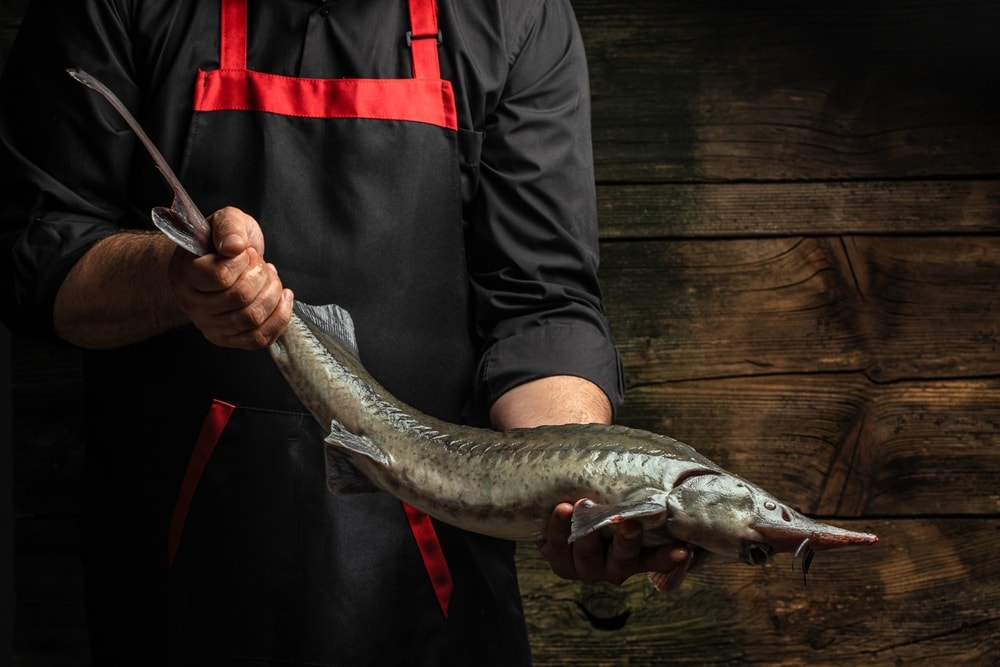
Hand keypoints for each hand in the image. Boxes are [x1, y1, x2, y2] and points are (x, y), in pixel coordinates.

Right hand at [168, 206, 292, 348]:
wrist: (217, 262)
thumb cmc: (222, 243)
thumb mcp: (228, 220)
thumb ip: (230, 226)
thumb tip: (234, 246)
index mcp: (184, 274)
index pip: (221, 276)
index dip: (244, 262)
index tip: (246, 252)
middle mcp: (192, 304)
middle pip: (241, 298)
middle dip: (262, 276)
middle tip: (261, 265)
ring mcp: (209, 325)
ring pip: (252, 318)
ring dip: (273, 294)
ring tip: (270, 279)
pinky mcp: (228, 339)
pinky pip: (259, 339)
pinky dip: (279, 317)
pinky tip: (282, 298)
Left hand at [537, 502, 691, 587]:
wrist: (567, 505)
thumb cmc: (608, 500)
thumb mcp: (627, 499)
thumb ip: (644, 495)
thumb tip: (672, 474)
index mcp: (639, 556)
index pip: (658, 559)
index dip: (670, 557)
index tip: (683, 550)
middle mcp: (615, 566)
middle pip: (623, 561)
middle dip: (626, 543)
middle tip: (630, 524)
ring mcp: (587, 566)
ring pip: (588, 556)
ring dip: (586, 533)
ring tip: (581, 505)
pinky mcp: (560, 560)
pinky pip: (557, 548)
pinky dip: (558, 529)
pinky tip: (562, 510)